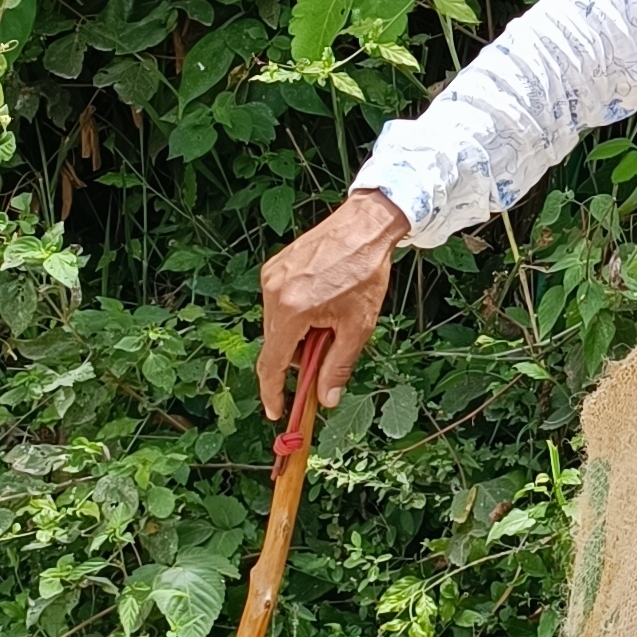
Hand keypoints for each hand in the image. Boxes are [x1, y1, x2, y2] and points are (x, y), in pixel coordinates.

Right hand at [258, 188, 407, 421]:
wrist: (366, 225)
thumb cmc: (365, 273)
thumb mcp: (357, 326)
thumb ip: (338, 366)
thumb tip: (325, 399)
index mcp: (291, 311)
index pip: (272, 364)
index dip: (273, 392)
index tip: (278, 411)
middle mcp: (273, 293)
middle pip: (276, 344)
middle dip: (298, 358)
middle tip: (326, 352)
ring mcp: (271, 277)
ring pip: (278, 324)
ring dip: (298, 334)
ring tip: (331, 317)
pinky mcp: (274, 266)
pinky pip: (278, 303)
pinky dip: (296, 313)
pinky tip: (322, 300)